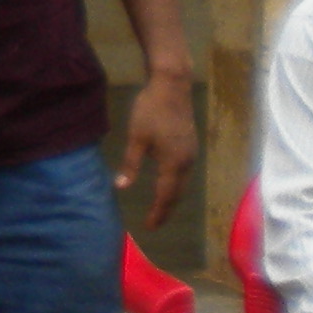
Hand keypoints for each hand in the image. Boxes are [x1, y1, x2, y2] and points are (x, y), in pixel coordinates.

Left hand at [115, 71, 197, 229]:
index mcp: (174, 162)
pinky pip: (184, 171)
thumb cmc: (150, 110)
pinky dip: (175, 183)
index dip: (157, 212)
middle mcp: (187, 161)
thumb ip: (130, 164)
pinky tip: (167, 184)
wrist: (172, 86)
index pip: (165, 195)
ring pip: (182, 182)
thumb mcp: (136, 138)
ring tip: (160, 208)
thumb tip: (121, 187)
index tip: (149, 226)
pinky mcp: (190, 144)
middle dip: (166, 209)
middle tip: (154, 223)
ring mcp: (191, 152)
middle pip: (177, 192)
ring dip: (171, 196)